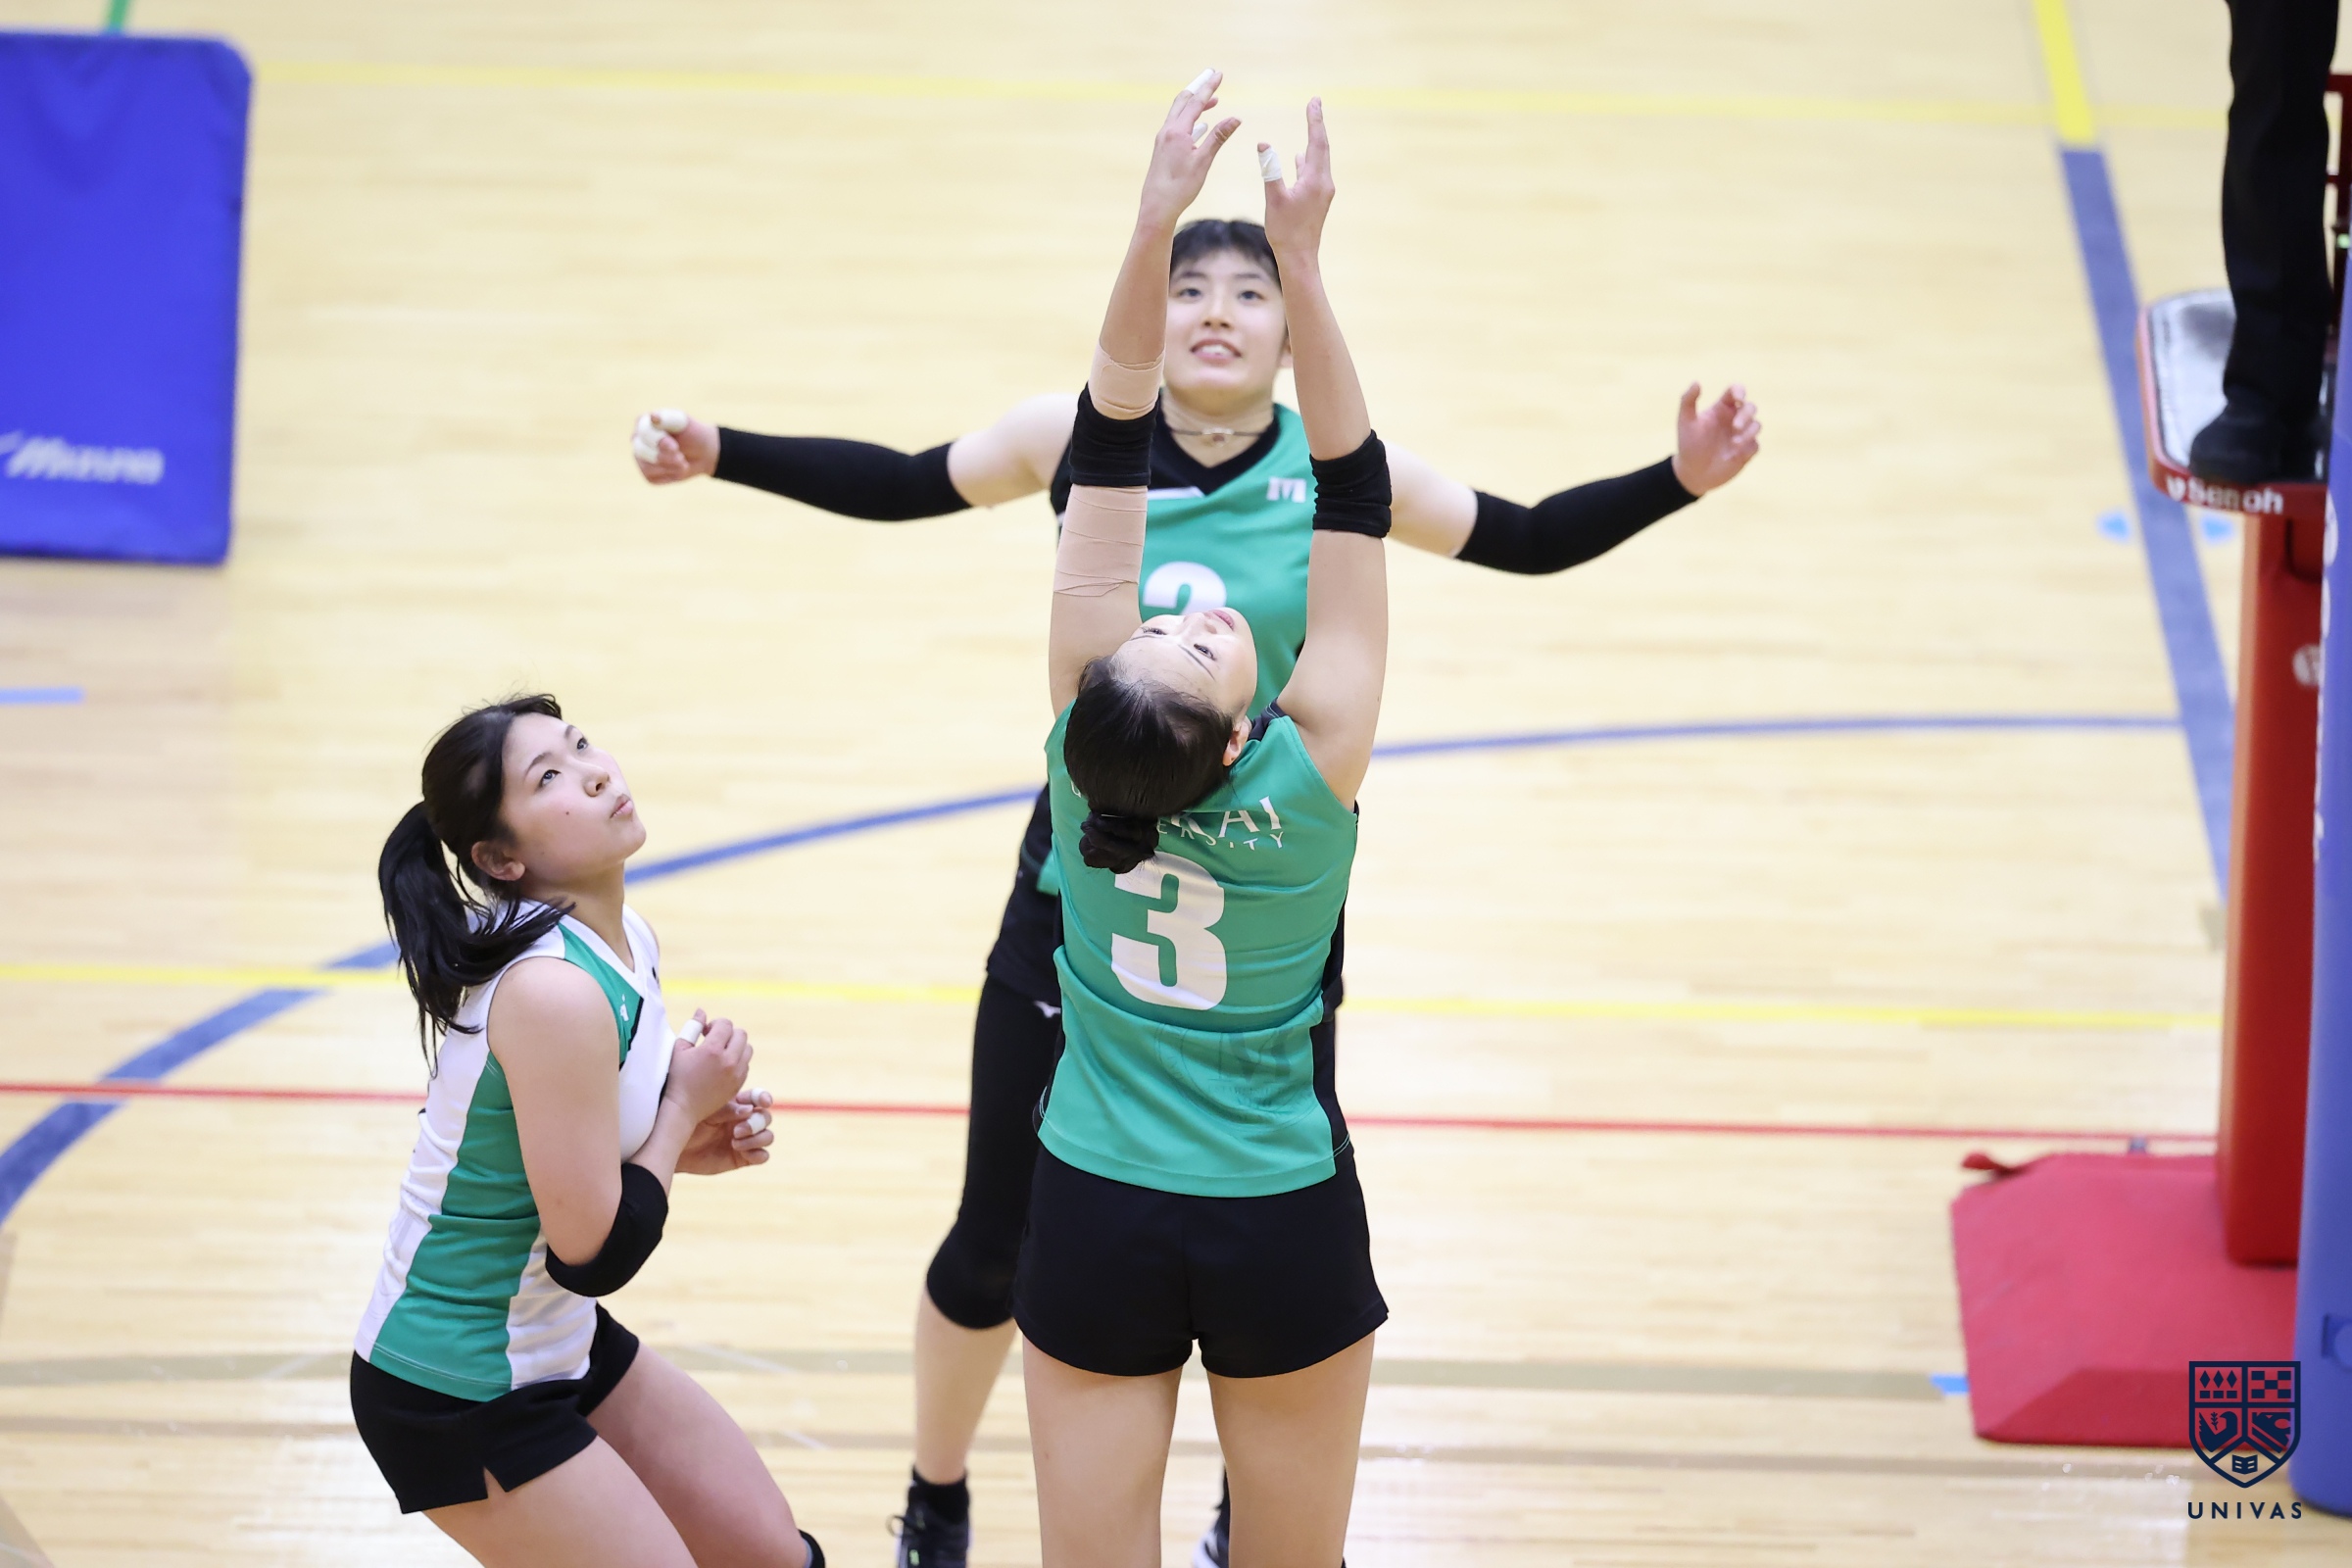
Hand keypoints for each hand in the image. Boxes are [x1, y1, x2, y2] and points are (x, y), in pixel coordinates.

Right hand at [633, 409, 719, 483]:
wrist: (702, 453)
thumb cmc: (691, 433)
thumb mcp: (683, 423)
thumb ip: (668, 418)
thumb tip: (652, 417)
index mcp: (642, 422)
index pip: (644, 432)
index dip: (661, 442)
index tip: (676, 447)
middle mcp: (637, 439)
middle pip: (642, 451)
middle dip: (667, 457)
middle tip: (682, 458)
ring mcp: (640, 457)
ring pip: (646, 467)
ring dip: (669, 467)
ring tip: (683, 463)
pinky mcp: (647, 473)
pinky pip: (652, 478)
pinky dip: (669, 475)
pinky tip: (677, 469)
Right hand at [663, 1010, 750, 1122]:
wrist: (683, 1107)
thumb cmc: (677, 1077)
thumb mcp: (679, 1049)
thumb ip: (692, 1027)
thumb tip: (702, 1011)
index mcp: (713, 1050)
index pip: (726, 1024)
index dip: (715, 1024)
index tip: (705, 1033)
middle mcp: (728, 1061)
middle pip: (740, 1034)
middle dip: (728, 1033)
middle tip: (713, 1041)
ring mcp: (736, 1074)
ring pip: (747, 1049)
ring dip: (735, 1046)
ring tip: (720, 1053)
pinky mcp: (739, 1084)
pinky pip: (746, 1064)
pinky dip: (738, 1061)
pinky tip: (723, 1066)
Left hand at [677, 1087, 774, 1174]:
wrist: (675, 1150)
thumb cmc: (687, 1126)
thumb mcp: (707, 1113)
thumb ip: (728, 1110)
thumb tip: (750, 1109)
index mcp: (737, 1105)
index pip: (757, 1098)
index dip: (764, 1098)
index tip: (764, 1102)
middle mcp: (744, 1121)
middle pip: (765, 1118)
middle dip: (755, 1124)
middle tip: (736, 1131)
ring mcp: (745, 1140)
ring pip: (768, 1136)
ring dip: (756, 1139)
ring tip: (735, 1143)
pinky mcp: (743, 1158)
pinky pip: (762, 1156)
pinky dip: (757, 1154)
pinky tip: (742, 1153)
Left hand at [1137, 69, 1241, 230]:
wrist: (1156, 207)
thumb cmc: (1180, 187)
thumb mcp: (1203, 161)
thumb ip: (1218, 137)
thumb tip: (1235, 118)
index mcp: (1177, 131)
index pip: (1196, 102)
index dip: (1209, 87)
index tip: (1219, 74)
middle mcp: (1167, 131)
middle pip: (1183, 100)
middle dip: (1199, 87)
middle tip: (1211, 75)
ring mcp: (1163, 140)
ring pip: (1178, 113)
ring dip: (1194, 103)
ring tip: (1211, 100)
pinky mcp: (1162, 149)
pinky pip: (1176, 126)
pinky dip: (1189, 119)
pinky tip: (1198, 125)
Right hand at [1259, 99, 1333, 259]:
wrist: (1299, 258)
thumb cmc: (1286, 230)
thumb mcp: (1274, 198)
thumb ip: (1270, 170)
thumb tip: (1264, 144)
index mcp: (1315, 180)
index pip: (1317, 143)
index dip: (1315, 120)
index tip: (1315, 101)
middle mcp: (1324, 183)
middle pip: (1321, 148)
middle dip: (1317, 125)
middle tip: (1315, 104)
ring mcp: (1322, 192)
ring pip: (1318, 160)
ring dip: (1313, 142)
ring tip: (1311, 125)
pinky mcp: (1317, 200)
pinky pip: (1314, 172)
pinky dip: (1307, 160)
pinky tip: (1300, 158)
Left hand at [1669, 383, 1760, 494]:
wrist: (1693, 473)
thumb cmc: (1688, 444)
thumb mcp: (1685, 421)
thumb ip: (1688, 401)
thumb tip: (1696, 382)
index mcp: (1722, 408)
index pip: (1736, 391)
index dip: (1740, 391)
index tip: (1738, 399)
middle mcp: (1734, 419)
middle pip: (1751, 407)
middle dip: (1746, 415)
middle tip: (1735, 426)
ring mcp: (1742, 435)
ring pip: (1757, 425)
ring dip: (1748, 432)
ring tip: (1734, 442)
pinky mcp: (1747, 451)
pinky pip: (1755, 444)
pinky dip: (1748, 446)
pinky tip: (1735, 454)